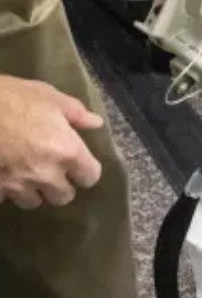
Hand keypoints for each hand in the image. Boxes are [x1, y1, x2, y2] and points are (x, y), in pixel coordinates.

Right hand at [0, 75, 104, 208]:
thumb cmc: (10, 98)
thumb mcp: (47, 96)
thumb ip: (75, 113)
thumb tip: (96, 123)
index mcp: (66, 151)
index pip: (89, 177)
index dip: (86, 171)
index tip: (78, 165)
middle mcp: (45, 174)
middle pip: (63, 197)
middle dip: (60, 186)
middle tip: (51, 171)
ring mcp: (16, 184)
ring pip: (32, 202)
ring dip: (32, 191)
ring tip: (25, 175)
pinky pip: (4, 199)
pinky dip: (5, 191)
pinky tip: (3, 174)